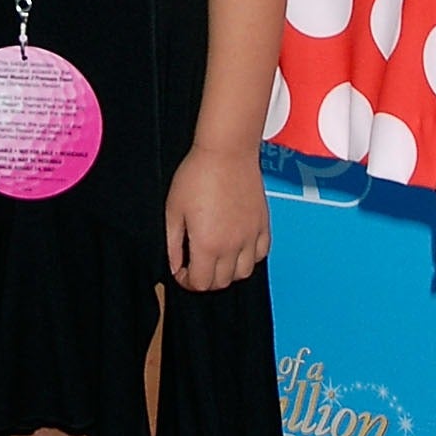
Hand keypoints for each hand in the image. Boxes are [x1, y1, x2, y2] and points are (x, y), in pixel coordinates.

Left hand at [164, 142, 268, 290]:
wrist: (227, 152)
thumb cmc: (198, 174)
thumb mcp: (173, 210)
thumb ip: (172, 243)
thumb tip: (174, 265)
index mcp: (208, 244)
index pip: (200, 283)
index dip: (186, 281)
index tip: (181, 270)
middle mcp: (233, 246)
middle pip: (221, 282)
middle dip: (205, 279)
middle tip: (196, 265)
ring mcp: (251, 236)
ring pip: (244, 273)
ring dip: (228, 272)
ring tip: (217, 258)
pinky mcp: (262, 225)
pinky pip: (261, 254)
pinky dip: (250, 257)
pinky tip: (238, 247)